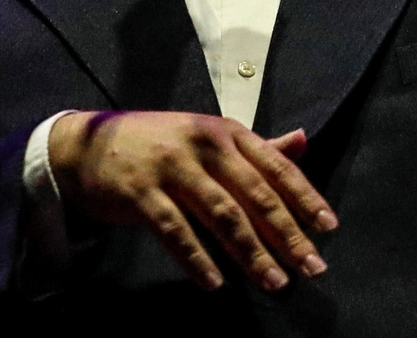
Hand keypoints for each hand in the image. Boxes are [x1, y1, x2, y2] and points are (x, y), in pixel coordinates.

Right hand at [47, 110, 336, 291]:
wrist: (88, 145)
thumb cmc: (162, 143)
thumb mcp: (211, 137)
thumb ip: (257, 147)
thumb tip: (304, 140)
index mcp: (228, 131)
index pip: (275, 166)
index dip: (304, 196)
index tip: (328, 227)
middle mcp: (206, 145)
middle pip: (255, 194)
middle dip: (287, 233)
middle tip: (312, 266)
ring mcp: (172, 167)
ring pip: (222, 215)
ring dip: (251, 253)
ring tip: (275, 282)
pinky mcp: (141, 193)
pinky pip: (175, 231)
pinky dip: (198, 260)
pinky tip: (216, 285)